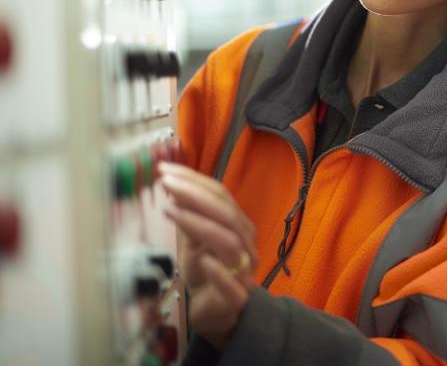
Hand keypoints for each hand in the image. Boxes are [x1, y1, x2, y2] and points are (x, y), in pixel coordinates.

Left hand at [159, 162, 258, 348]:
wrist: (217, 313)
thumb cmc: (206, 273)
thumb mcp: (193, 241)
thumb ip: (188, 218)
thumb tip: (173, 188)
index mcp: (237, 226)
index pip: (221, 196)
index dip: (194, 180)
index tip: (164, 170)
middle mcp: (245, 244)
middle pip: (227, 214)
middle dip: (195, 195)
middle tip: (166, 183)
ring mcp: (243, 271)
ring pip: (229, 242)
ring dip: (200, 224)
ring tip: (170, 211)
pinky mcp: (236, 298)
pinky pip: (231, 282)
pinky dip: (218, 269)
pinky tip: (202, 259)